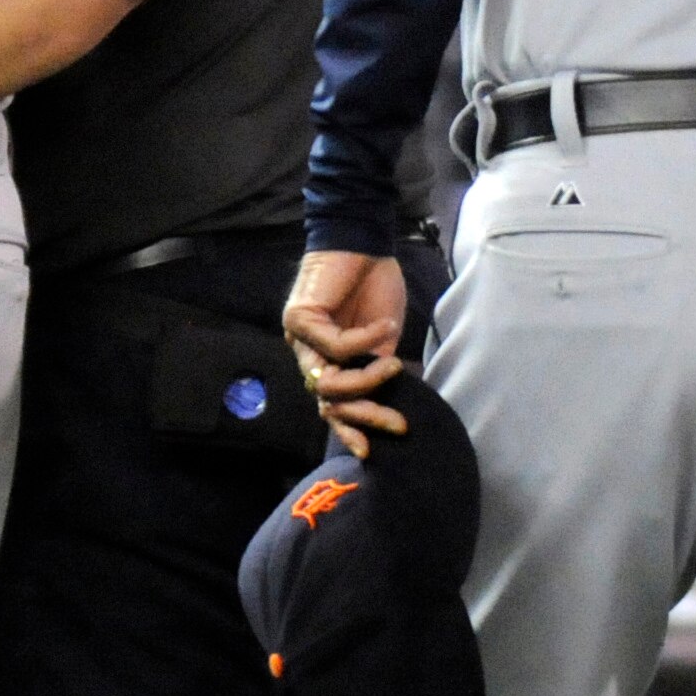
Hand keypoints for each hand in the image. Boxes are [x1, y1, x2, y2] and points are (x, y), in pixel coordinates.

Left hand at [283, 249, 407, 459]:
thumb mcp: (383, 342)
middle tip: (398, 423)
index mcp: (327, 363)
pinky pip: (334, 347)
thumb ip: (378, 372)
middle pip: (328, 402)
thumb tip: (392, 407)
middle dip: (364, 416)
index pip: (330, 407)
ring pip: (327, 381)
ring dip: (367, 379)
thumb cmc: (375, 289)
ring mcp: (298, 338)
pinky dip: (364, 340)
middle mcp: (307, 355)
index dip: (348, 430)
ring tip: (395, 364)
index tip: (371, 451)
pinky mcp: (298, 319)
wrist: (365, 244)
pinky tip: (384, 326)